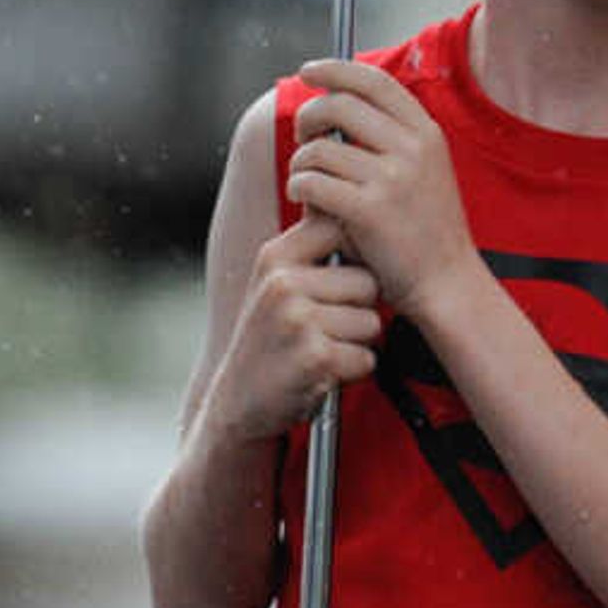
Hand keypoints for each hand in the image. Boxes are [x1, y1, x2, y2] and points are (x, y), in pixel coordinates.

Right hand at [208, 211, 382, 440]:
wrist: (236, 403)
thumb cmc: (269, 340)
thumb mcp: (275, 284)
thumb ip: (309, 251)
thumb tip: (351, 204)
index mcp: (275, 257)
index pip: (340, 228)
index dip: (355, 255)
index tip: (342, 279)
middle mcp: (283, 283)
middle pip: (368, 282)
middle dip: (359, 310)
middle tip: (325, 330)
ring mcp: (297, 320)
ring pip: (372, 323)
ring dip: (356, 344)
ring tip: (321, 350)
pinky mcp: (314, 357)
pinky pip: (366, 357)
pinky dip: (352, 372)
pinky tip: (322, 373)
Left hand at [286, 57, 478, 313]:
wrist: (448, 283)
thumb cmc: (425, 231)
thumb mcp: (424, 171)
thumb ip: (390, 138)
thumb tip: (333, 104)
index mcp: (426, 134)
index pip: (374, 81)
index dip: (336, 70)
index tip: (309, 72)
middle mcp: (412, 149)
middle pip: (338, 105)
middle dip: (308, 116)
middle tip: (302, 136)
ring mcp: (392, 179)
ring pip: (318, 148)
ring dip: (300, 163)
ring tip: (305, 182)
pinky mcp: (369, 211)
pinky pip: (311, 182)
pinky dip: (299, 188)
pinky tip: (307, 202)